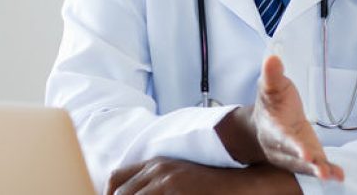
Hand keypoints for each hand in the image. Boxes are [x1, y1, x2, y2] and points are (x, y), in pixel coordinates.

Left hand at [106, 158, 299, 194]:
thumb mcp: (183, 180)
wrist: (249, 184)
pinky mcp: (177, 190)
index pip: (116, 178)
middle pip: (119, 193)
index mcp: (158, 164)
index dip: (107, 194)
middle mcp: (159, 171)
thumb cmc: (217, 188)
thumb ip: (161, 186)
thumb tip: (133, 191)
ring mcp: (168, 182)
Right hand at [250, 55, 344, 181]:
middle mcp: (283, 147)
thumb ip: (272, 75)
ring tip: (332, 175)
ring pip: (306, 166)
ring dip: (319, 170)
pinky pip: (317, 165)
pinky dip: (328, 171)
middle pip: (295, 157)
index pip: (283, 138)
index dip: (293, 146)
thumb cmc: (271, 104)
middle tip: (320, 170)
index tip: (304, 153)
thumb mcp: (271, 87)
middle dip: (308, 164)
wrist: (264, 124)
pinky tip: (339, 176)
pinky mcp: (307, 157)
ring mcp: (295, 155)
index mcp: (273, 128)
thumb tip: (272, 58)